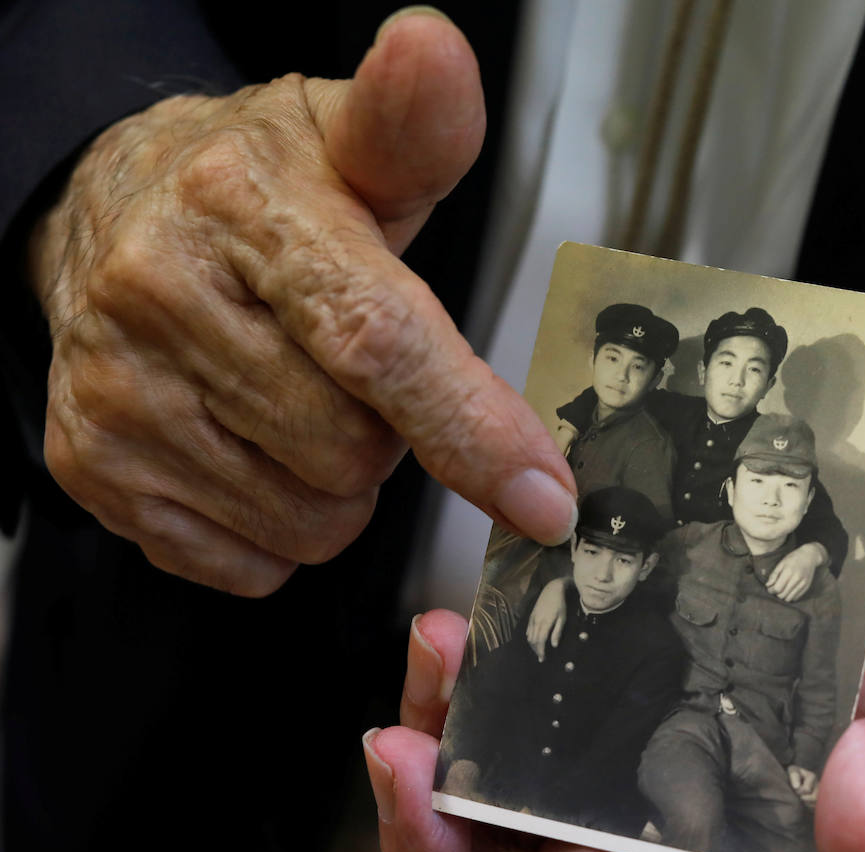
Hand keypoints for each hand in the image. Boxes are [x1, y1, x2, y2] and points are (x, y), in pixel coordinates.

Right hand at [28, 9, 575, 595]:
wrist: (112, 216)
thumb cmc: (255, 188)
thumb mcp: (347, 139)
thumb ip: (417, 123)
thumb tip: (436, 51)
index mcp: (243, 207)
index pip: (375, 339)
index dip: (469, 427)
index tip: (545, 496)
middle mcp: (160, 297)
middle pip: (352, 452)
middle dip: (388, 438)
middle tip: (355, 375)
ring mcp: (118, 393)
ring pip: (308, 522)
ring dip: (338, 488)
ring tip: (302, 404)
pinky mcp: (95, 468)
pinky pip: (247, 561)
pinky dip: (276, 527)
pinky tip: (252, 449)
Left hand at [364, 568, 864, 851]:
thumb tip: (862, 817)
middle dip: (450, 847)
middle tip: (408, 767)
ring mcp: (644, 774)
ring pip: (504, 796)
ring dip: (450, 738)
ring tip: (435, 655)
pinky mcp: (638, 691)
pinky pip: (544, 698)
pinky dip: (503, 663)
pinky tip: (487, 608)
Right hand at [525, 577, 568, 661]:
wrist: (551, 590)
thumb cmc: (560, 605)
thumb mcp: (562, 618)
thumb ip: (557, 632)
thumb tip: (554, 645)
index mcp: (545, 623)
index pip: (540, 641)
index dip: (541, 651)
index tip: (543, 658)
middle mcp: (536, 622)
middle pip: (533, 641)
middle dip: (536, 651)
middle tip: (541, 658)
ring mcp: (532, 619)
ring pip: (529, 636)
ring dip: (532, 646)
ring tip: (538, 651)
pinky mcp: (531, 616)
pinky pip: (528, 630)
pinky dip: (529, 638)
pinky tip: (533, 641)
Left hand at [766, 542, 825, 601]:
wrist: (809, 556)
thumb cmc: (793, 558)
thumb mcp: (781, 563)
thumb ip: (774, 575)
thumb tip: (768, 585)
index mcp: (788, 572)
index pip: (777, 588)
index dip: (771, 590)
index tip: (769, 588)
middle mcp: (797, 579)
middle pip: (782, 595)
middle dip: (776, 594)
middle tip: (775, 589)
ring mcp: (803, 584)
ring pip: (789, 598)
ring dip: (783, 596)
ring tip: (782, 590)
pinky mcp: (806, 587)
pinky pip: (796, 598)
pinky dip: (790, 596)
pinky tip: (788, 590)